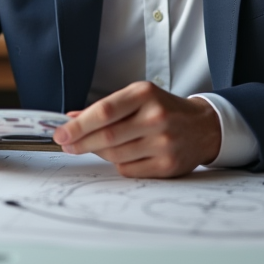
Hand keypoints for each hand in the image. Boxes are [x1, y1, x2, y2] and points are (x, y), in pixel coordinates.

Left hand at [51, 82, 221, 177]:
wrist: (203, 127)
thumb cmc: (164, 109)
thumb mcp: (137, 97)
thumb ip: (105, 107)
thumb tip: (71, 118)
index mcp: (145, 94)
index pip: (105, 111)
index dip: (79, 125)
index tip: (60, 133)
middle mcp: (156, 117)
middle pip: (108, 136)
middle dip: (80, 142)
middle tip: (66, 144)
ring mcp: (163, 143)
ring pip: (115, 155)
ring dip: (97, 152)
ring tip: (91, 147)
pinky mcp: (168, 165)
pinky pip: (128, 169)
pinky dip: (117, 164)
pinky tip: (119, 155)